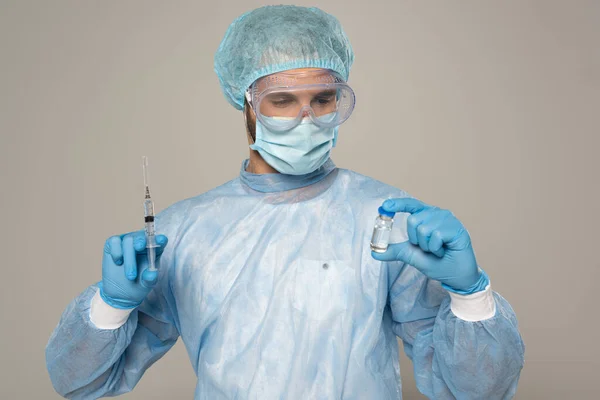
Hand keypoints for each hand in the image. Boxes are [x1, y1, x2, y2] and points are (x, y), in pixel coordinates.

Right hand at [100, 231, 167, 308]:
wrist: (121, 292)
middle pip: (142, 237)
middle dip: (141, 241)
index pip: (159, 240)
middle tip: (140, 247)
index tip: (161, 240)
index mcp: (155, 249)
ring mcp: (127, 241)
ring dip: (129, 257)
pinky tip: (118, 262)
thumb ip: (150, 278)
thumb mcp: (147, 283)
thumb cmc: (139, 283)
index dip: (160, 239)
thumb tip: (152, 274)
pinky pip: (114, 241)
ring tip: (131, 276)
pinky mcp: (113, 244)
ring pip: (128, 240)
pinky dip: (116, 251)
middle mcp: (142, 242)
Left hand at [371, 198, 486, 292]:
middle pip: (413, 220)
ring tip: (438, 250)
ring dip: (427, 246)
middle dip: (416, 240)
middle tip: (428, 248)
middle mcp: (438, 214)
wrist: (456, 276)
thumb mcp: (412, 256)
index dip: (398, 204)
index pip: (411, 205)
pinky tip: (444, 251)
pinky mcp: (457, 228)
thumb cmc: (437, 263)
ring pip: (424, 229)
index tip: (385, 206)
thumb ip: (396, 251)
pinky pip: (436, 235)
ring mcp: (448, 219)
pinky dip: (436, 248)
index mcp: (427, 216)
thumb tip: (375, 252)